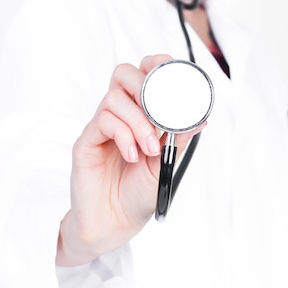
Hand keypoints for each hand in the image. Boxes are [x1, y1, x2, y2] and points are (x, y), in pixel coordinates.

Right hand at [56, 54, 204, 265]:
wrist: (116, 222)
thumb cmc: (140, 192)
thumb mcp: (167, 163)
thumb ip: (178, 138)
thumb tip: (200, 117)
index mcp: (140, 113)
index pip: (144, 75)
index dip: (157, 65)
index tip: (172, 74)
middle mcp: (120, 115)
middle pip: (123, 74)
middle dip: (144, 85)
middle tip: (158, 110)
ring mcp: (101, 127)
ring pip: (114, 98)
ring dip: (138, 121)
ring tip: (149, 149)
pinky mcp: (87, 141)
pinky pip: (103, 121)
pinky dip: (123, 135)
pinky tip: (132, 155)